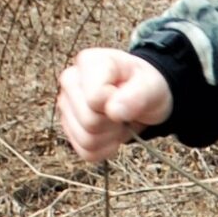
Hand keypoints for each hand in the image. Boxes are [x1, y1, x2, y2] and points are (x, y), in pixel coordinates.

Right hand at [57, 47, 172, 162]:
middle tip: (124, 110)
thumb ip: (136, 95)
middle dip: (114, 122)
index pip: (94, 99)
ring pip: (86, 140)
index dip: (117, 104)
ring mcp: (66, 106)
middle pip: (89, 122)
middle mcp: (70, 82)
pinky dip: (105, 148)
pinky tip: (111, 132)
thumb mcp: (151, 86)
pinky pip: (86, 152)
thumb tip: (114, 112)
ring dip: (110, 136)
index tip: (126, 94)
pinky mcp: (69, 128)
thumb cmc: (145, 86)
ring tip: (118, 119)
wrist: (143, 96)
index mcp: (88, 63)